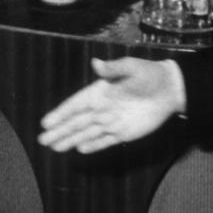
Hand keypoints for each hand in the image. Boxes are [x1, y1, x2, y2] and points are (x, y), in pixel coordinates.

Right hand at [38, 57, 184, 153]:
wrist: (170, 90)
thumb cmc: (150, 75)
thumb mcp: (132, 68)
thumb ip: (113, 69)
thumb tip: (96, 63)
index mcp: (100, 91)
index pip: (76, 105)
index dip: (60, 113)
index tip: (46, 122)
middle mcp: (103, 108)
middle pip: (77, 122)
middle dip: (59, 131)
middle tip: (42, 140)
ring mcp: (112, 122)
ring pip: (87, 133)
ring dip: (70, 140)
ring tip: (54, 148)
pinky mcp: (124, 133)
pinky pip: (105, 141)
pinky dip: (93, 145)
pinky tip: (80, 149)